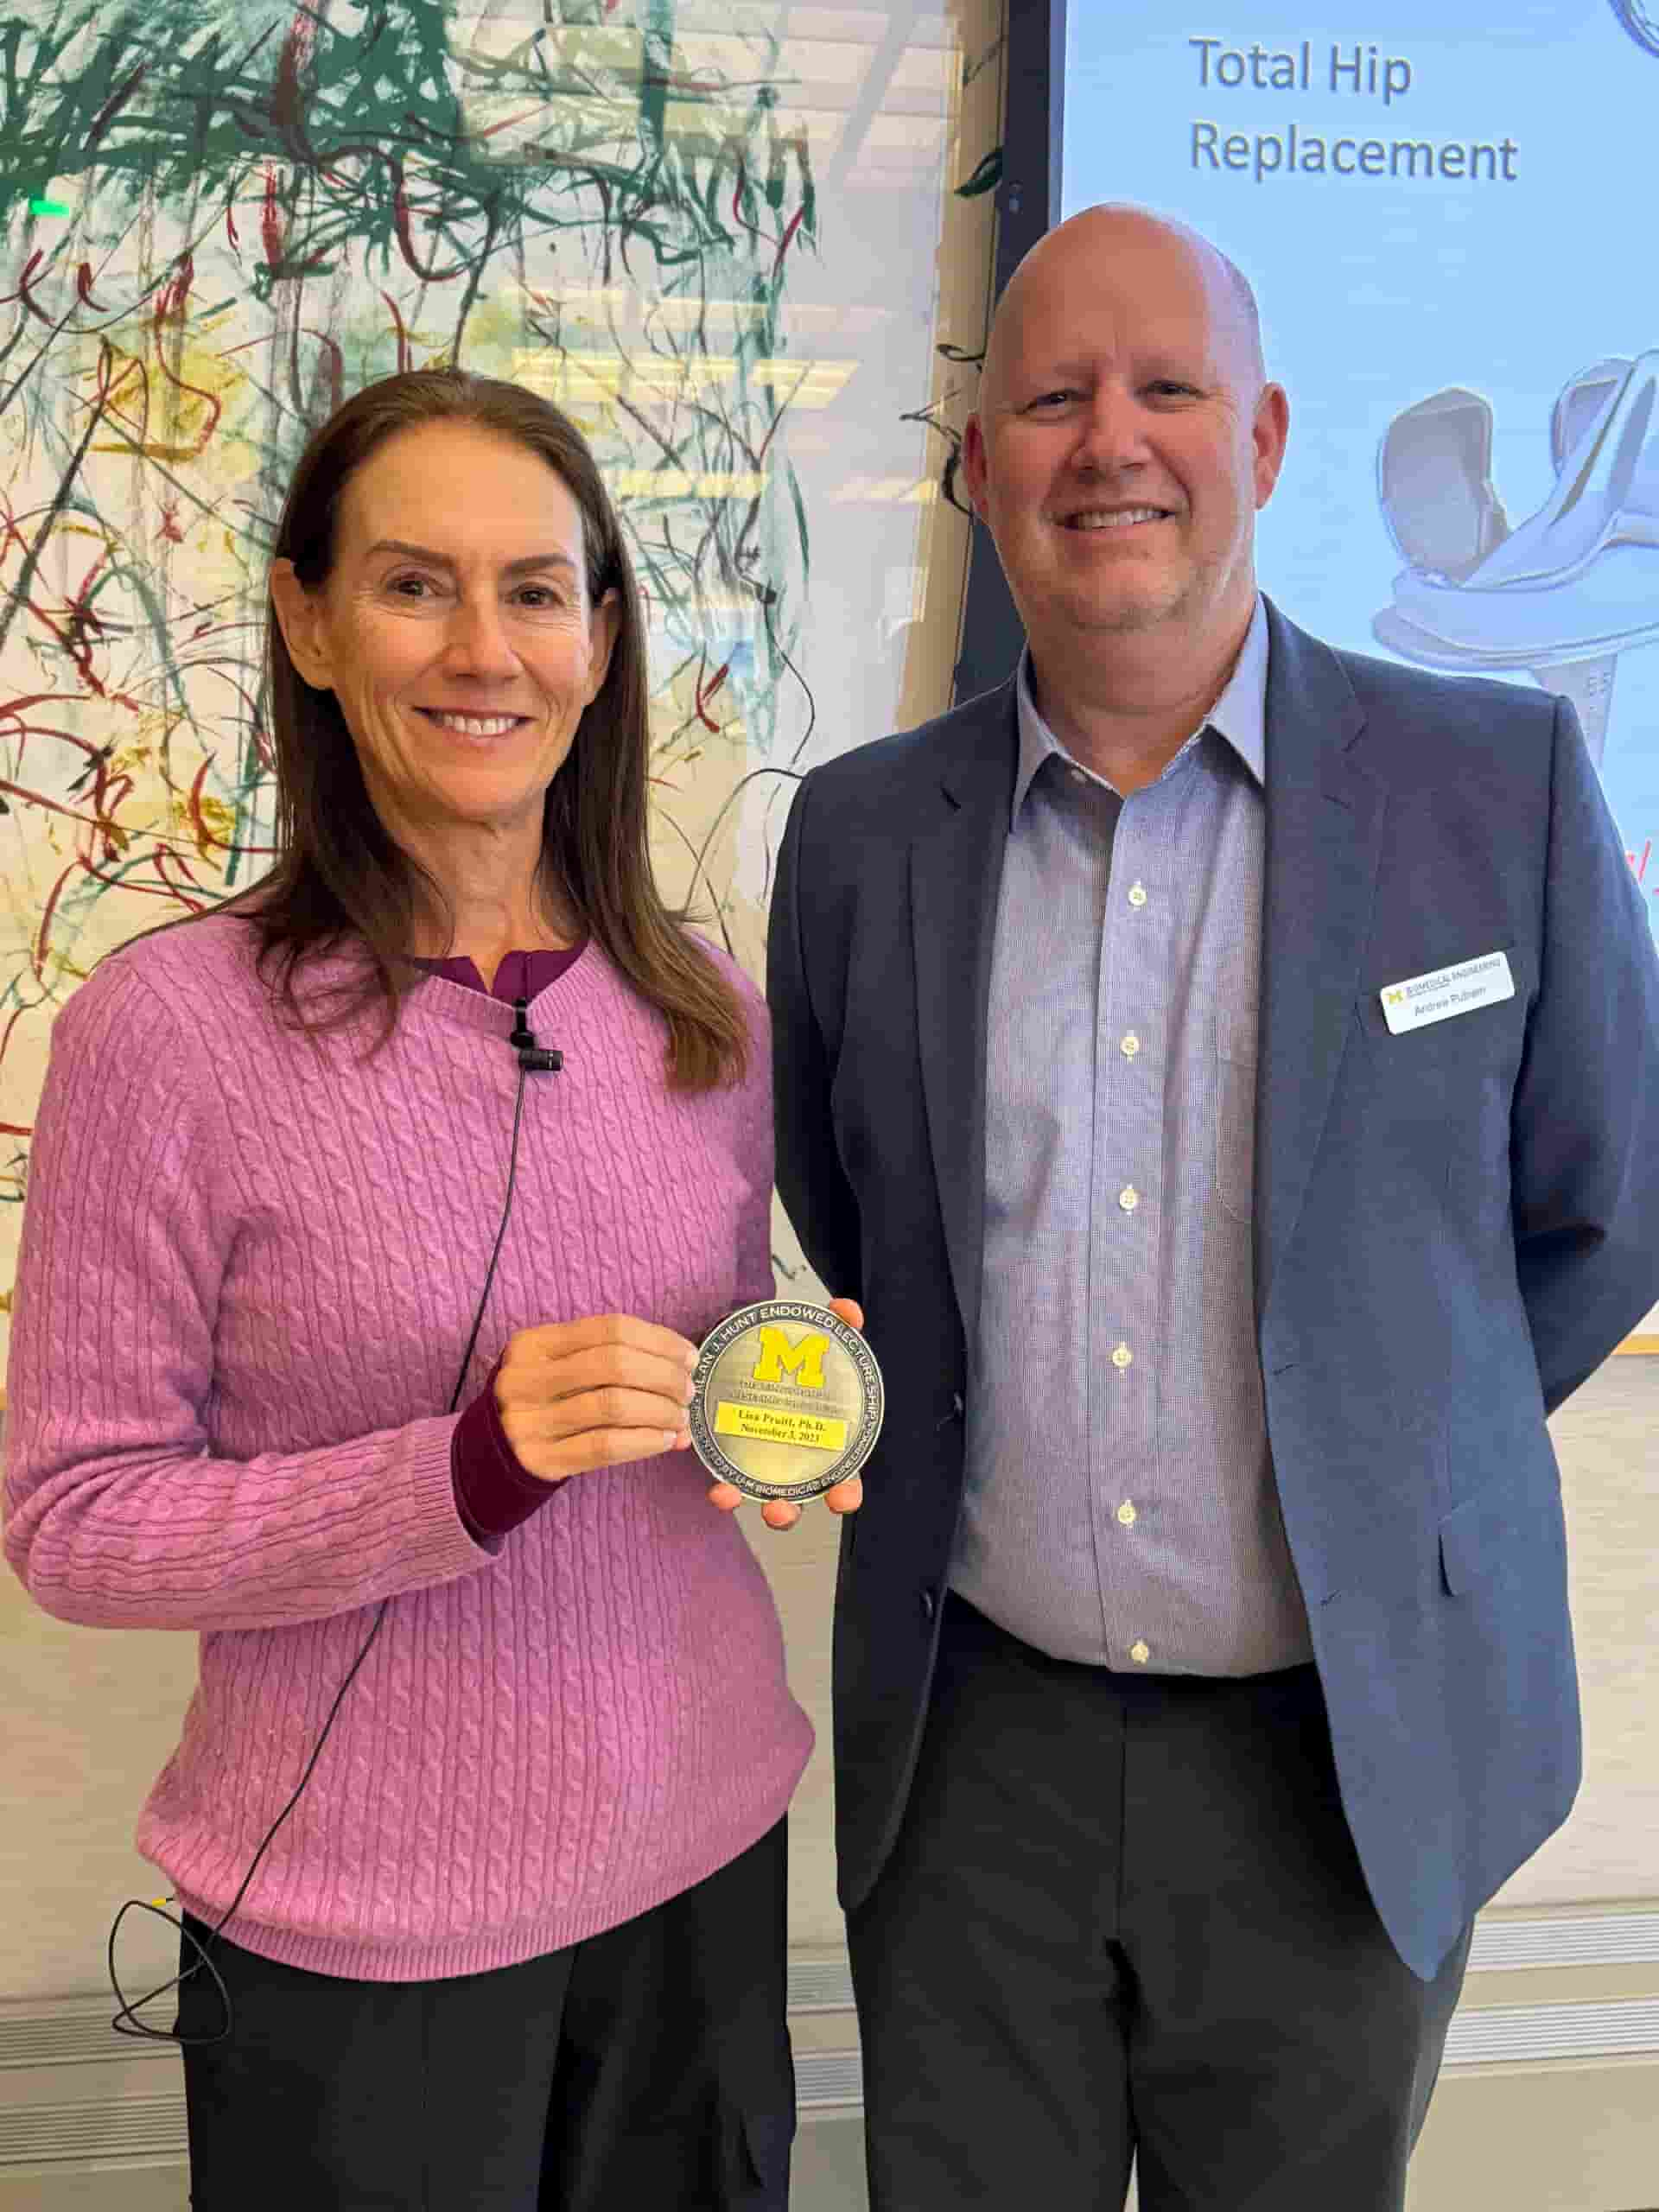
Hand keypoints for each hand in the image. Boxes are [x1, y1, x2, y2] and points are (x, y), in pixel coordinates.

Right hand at [494, 1314, 697, 1481]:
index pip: (610, 1329)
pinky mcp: (541, 1459)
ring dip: (660, 1411)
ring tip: (680, 1418)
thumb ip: (612, 1360)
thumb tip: (683, 1369)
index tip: (689, 1358)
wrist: (488, 1452)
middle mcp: (526, 1378)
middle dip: (664, 1376)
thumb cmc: (542, 1399)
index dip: (659, 1341)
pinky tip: (664, 1439)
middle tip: (688, 1392)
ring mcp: (529, 1421)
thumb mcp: (559, 1365)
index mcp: (534, 1343)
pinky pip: (604, 1446)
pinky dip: (644, 1441)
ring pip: (613, 1406)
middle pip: (614, 1365)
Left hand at [706, 1298, 866, 1531]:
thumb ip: (836, 1323)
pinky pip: (731, 1485)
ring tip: (731, 1498)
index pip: (843, 1476)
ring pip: (762, 1499)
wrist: (753, 1349)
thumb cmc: (793, 1356)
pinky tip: (718, 1488)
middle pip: (798, 1499)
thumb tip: (849, 1311)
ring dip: (747, 1507)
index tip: (842, 1497)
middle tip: (779, 1509)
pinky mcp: (733, 1458)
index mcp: (825, 1440)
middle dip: (789, 1512)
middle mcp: (796, 1460)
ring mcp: (763, 1463)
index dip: (845, 1492)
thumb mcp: (815, 1336)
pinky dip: (726, 1492)